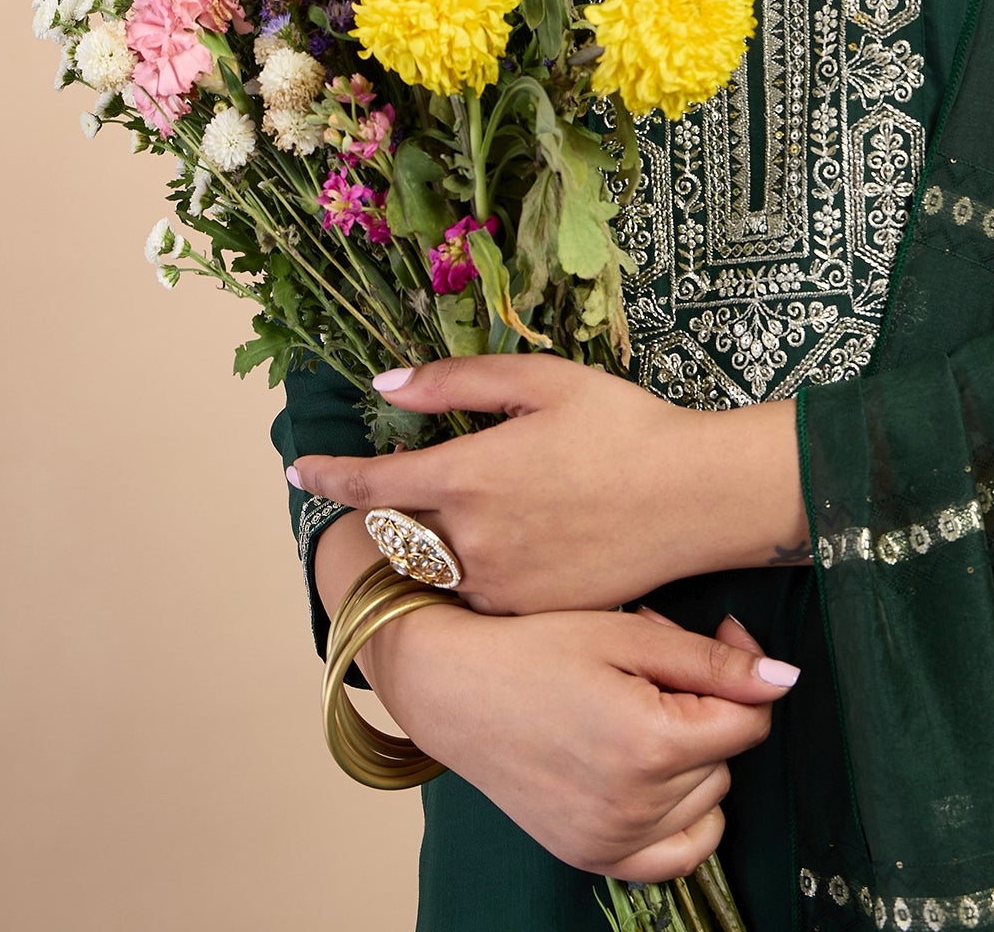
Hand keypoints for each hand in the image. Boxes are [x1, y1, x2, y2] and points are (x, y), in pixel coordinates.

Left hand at [287, 353, 808, 611]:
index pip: (369, 486)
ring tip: (465, 513)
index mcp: (466, 476)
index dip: (327, 477)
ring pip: (435, 568)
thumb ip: (456, 383)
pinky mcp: (530, 613)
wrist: (695, 497)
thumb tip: (386, 386)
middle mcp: (471, 541)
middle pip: (396, 533)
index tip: (299, 472)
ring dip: (430, 543)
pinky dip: (474, 569)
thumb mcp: (542, 381)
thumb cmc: (623, 426)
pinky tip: (515, 541)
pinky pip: (479, 595)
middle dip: (385, 511)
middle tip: (398, 486)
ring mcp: (499, 586)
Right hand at [368, 596, 797, 881]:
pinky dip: (683, 817)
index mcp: (649, 743)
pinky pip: (679, 854)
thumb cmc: (537, 649)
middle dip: (706, 709)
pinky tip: (656, 777)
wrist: (454, 690)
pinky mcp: (593, 857)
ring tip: (638, 710)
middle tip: (652, 671)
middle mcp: (635, 806)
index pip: (750, 721)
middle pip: (727, 758)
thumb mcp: (629, 634)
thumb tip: (786, 679)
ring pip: (708, 799)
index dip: (742, 671)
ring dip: (691, 757)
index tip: (718, 636)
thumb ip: (714, 660)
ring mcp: (612, 841)